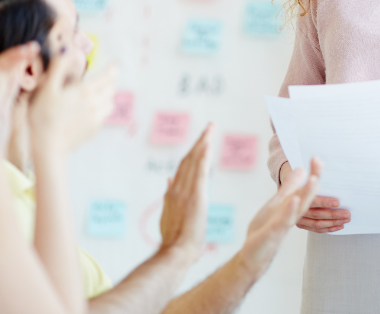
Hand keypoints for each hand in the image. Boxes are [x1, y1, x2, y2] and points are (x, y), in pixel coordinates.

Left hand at [0, 42, 39, 150]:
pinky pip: (12, 91)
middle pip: (4, 69)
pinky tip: (30, 74)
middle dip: (18, 57)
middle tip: (35, 48)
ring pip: (9, 78)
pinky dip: (21, 81)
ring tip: (35, 54)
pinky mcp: (3, 112)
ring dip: (21, 66)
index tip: (27, 50)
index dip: (11, 56)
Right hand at [27, 51, 116, 154]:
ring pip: (110, 103)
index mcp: (85, 91)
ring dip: (106, 97)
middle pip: (111, 89)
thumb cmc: (44, 116)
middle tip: (104, 79)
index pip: (107, 77)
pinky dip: (100, 111)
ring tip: (97, 95)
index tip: (114, 64)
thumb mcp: (47, 89)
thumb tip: (66, 50)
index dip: (112, 69)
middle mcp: (95, 104)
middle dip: (109, 82)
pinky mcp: (93, 130)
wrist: (48, 146)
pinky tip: (88, 112)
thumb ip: (58, 68)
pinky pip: (103, 117)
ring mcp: (96, 119)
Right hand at [160, 124, 213, 262]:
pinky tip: (208, 144)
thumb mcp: (168, 214)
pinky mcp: (195, 196)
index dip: (192, 152)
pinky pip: (200, 172)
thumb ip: (168, 196)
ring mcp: (185, 191)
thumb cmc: (174, 239)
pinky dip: (203, 156)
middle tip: (209, 127)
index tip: (200, 141)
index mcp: (172, 193)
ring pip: (194, 161)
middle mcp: (177, 188)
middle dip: (199, 141)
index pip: (183, 167)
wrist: (175, 252)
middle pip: (188, 159)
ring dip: (202, 143)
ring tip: (211, 129)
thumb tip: (168, 179)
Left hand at [239, 158, 321, 276]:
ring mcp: (284, 223)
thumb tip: (302, 170)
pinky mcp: (273, 232)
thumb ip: (290, 188)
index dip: (313, 174)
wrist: (255, 255)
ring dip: (307, 194)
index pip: (306, 189)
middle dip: (314, 180)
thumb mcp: (277, 203)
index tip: (318, 158)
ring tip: (314, 179)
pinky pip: (284, 220)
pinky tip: (293, 200)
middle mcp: (292, 215)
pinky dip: (290, 210)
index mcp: (292, 207)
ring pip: (300, 208)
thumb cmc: (266, 229)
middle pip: (307, 196)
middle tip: (321, 163)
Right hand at [280, 161, 349, 232]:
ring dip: (333, 222)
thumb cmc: (298, 184)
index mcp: (297, 197)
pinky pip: (317, 229)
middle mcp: (297, 210)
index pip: (312, 201)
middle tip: (347, 214)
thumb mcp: (305, 176)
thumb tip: (317, 160)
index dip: (324, 202)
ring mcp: (299, 219)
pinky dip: (329, 228)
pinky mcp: (303, 225)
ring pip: (318, 224)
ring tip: (346, 219)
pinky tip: (339, 226)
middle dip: (334, 214)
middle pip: (317, 214)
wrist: (285, 193)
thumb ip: (313, 170)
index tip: (338, 202)